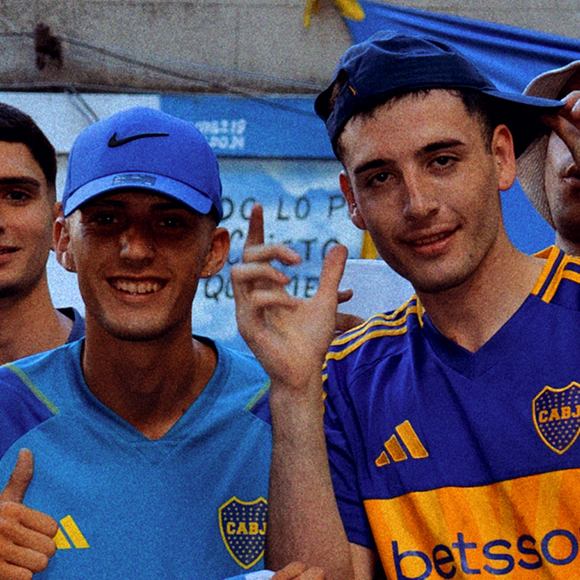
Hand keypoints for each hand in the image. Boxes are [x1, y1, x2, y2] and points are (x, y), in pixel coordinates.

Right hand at [0, 448, 58, 579]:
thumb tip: (27, 450)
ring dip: (29, 568)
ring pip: (40, 564)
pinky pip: (26, 578)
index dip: (42, 538)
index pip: (53, 529)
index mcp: (10, 508)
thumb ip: (19, 479)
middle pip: (49, 549)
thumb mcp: (4, 504)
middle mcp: (2, 524)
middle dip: (37, 555)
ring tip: (12, 562)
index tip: (23, 538)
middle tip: (17, 553)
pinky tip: (5, 573)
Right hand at [228, 205, 346, 397]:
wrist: (306, 373)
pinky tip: (291, 306)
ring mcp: (246, 312)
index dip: (255, 229)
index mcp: (266, 288)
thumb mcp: (327, 301)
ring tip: (290, 281)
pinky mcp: (247, 328)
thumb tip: (340, 246)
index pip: (254, 252)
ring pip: (239, 273)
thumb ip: (331, 275)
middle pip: (246, 256)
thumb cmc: (311, 342)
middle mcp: (252, 296)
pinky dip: (272, 298)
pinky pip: (251, 302)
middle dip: (269, 248)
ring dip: (265, 270)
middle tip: (298, 259)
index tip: (258, 206)